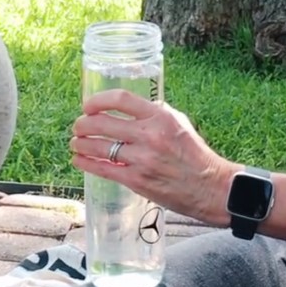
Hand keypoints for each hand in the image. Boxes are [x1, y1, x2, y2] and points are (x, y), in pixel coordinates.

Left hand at [69, 89, 240, 226]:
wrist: (209, 187)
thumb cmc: (195, 154)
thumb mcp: (180, 123)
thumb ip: (156, 113)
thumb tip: (132, 108)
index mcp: (160, 117)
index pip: (121, 99)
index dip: (98, 100)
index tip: (89, 106)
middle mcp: (150, 136)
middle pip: (103, 123)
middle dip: (83, 124)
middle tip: (79, 126)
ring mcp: (142, 159)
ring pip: (99, 147)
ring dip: (81, 144)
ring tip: (76, 142)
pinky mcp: (137, 180)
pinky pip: (104, 170)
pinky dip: (86, 163)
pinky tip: (79, 160)